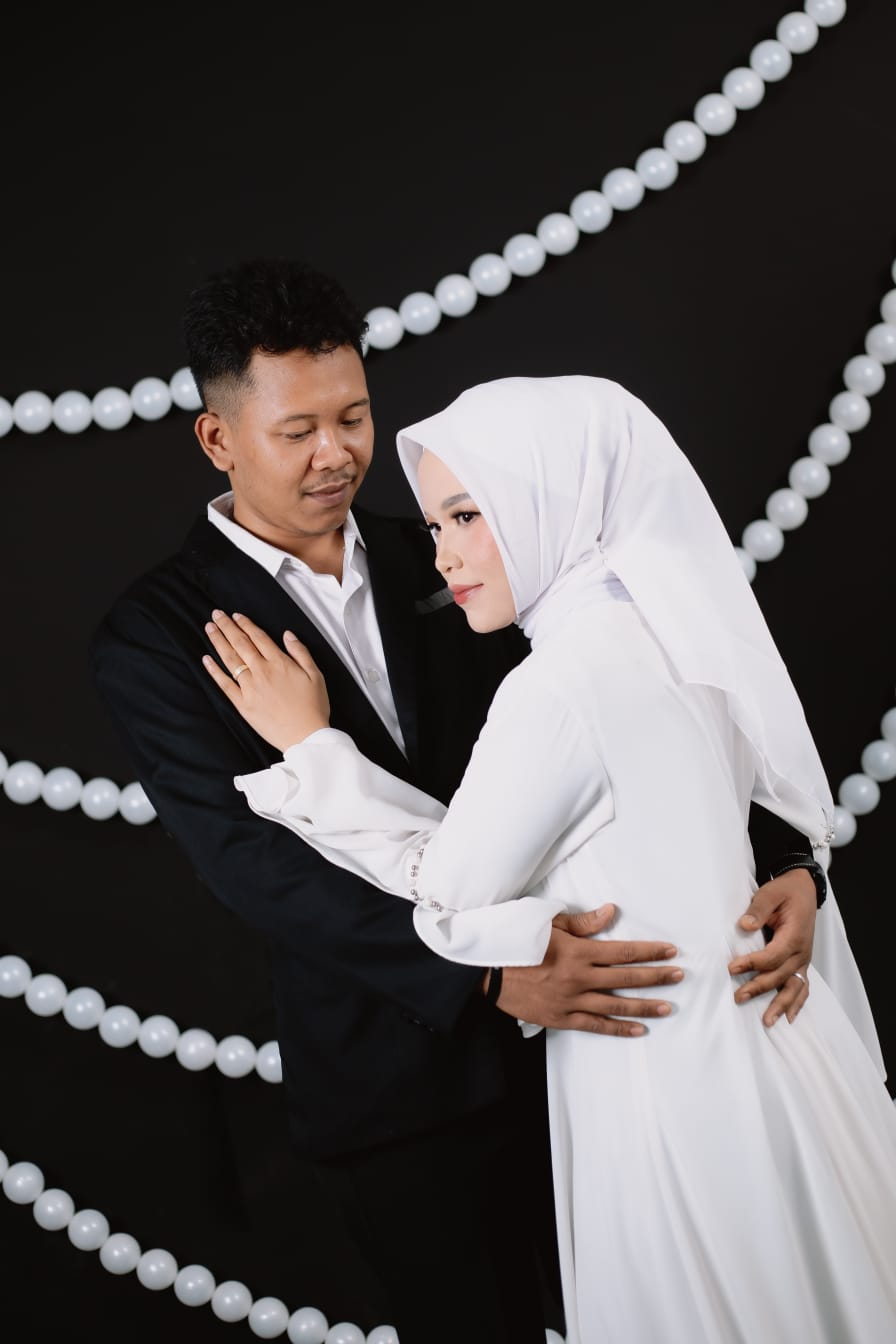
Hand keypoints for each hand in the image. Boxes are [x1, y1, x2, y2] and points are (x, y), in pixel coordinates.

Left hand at [202, 610, 329, 750]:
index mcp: (279, 662)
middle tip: (216, 615)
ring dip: (218, 642)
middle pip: (240, 644)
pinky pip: (224, 684)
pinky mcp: (242, 704)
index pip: (258, 637)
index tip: (235, 615)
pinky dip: (214, 670)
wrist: (305, 735)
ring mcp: (249, 688)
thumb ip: (300, 652)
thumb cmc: (313, 706)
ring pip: (230, 659)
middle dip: (227, 627)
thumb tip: (288, 635)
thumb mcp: (316, 675)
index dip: (245, 624)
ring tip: (209, 628)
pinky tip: (206, 659)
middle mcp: (261, 671)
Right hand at [496, 904, 682, 1036]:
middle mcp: (579, 977)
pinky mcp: (561, 1018)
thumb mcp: (548, 924)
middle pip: (626, 978)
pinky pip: (595, 1025)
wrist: (488, 972)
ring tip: (667, 1007)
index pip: (623, 951)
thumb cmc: (517, 941)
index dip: (649, 951)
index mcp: (578, 951)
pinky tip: (637, 1030)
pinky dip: (617, 1028)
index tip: (670, 951)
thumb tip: (611, 912)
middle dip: (656, 976)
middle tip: (679, 976)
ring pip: (615, 1005)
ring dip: (644, 1006)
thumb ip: (583, 922)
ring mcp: (571, 1000)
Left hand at [728, 868, 815, 1026]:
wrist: (804, 889)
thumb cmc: (786, 891)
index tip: (732, 968)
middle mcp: (802, 951)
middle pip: (781, 975)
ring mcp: (804, 959)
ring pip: (794, 987)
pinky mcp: (801, 963)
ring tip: (767, 1022)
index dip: (752, 963)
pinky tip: (788, 1018)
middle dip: (759, 988)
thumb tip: (744, 925)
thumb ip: (758, 909)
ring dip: (781, 1005)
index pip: (773, 955)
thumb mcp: (770, 893)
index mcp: (795, 935)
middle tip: (738, 997)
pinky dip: (797, 1003)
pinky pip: (803, 987)